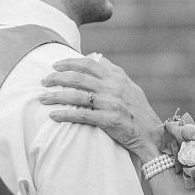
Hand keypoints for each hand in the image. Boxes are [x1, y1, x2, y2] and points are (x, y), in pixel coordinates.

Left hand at [40, 55, 167, 162]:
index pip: (88, 63)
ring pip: (76, 95)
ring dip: (56, 96)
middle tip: (43, 81)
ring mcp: (111, 103)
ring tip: (42, 98)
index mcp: (117, 77)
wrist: (152, 134)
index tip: (55, 65)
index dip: (69, 62)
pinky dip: (65, 114)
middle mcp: (113, 87)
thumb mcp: (130, 87)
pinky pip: (82, 115)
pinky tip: (53, 115)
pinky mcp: (108, 120)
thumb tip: (100, 59)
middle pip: (78, 77)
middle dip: (57, 78)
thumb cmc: (139, 111)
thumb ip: (114, 73)